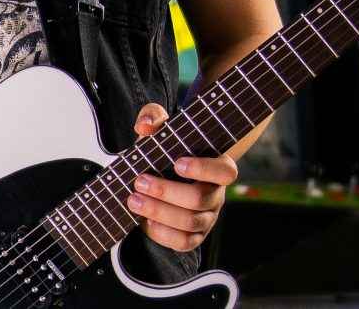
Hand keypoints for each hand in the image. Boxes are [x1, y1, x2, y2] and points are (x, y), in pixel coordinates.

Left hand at [125, 103, 237, 251]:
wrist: (161, 174)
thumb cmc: (165, 150)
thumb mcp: (159, 129)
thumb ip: (153, 117)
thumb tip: (146, 126)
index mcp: (216, 167)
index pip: (224, 171)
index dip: (204, 169)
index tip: (177, 162)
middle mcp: (215, 194)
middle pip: (199, 199)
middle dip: (166, 192)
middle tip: (139, 181)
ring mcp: (207, 218)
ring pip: (189, 222)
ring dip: (159, 212)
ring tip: (134, 200)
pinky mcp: (194, 236)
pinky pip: (183, 242)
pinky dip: (163, 234)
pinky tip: (145, 222)